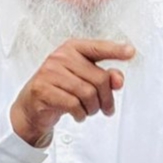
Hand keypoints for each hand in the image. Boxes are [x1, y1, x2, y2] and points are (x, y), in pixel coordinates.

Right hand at [11, 39, 134, 146]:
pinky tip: (78, 114)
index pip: (98, 47)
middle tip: (106, 108)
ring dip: (93, 108)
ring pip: (87, 93)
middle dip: (106, 98)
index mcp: (72, 48)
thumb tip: (118, 79)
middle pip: (99, 78)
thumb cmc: (60, 89)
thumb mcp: (83, 79)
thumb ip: (103, 76)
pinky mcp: (43, 90)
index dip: (116, 50)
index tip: (130, 51)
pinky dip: (81, 114)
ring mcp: (50, 72)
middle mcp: (60, 57)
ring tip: (89, 111)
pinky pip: (73, 104)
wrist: (31, 106)